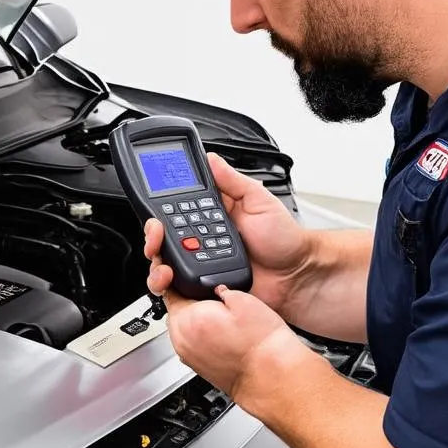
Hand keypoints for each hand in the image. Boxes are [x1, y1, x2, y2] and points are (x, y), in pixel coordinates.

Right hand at [145, 152, 310, 316]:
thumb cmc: (283, 240)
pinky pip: (177, 289)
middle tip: (157, 233)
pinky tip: (174, 278)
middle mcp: (200, 239)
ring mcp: (200, 264)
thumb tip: (211, 159)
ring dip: (157, 262)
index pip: (174, 209)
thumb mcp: (259, 200)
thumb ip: (233, 181)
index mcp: (210, 215)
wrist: (295, 276)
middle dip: (152, 236)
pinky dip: (170, 284)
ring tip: (165, 262)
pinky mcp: (202, 287)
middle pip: (162, 238)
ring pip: (164, 263)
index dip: (159, 210)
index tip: (155, 212)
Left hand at [150, 276, 305, 407]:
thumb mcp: (244, 299)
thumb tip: (214, 286)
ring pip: (180, 326)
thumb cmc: (259, 343)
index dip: (182, 280)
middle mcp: (181, 338)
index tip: (196, 280)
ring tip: (219, 317)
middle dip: (189, 300)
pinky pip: (189, 342)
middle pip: (174, 308)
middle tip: (212, 298)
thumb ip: (220, 286)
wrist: (269, 375)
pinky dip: (198, 335)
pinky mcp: (194, 365)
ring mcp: (186, 354)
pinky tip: (220, 333)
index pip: (169, 289)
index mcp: (188, 318)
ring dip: (193, 318)